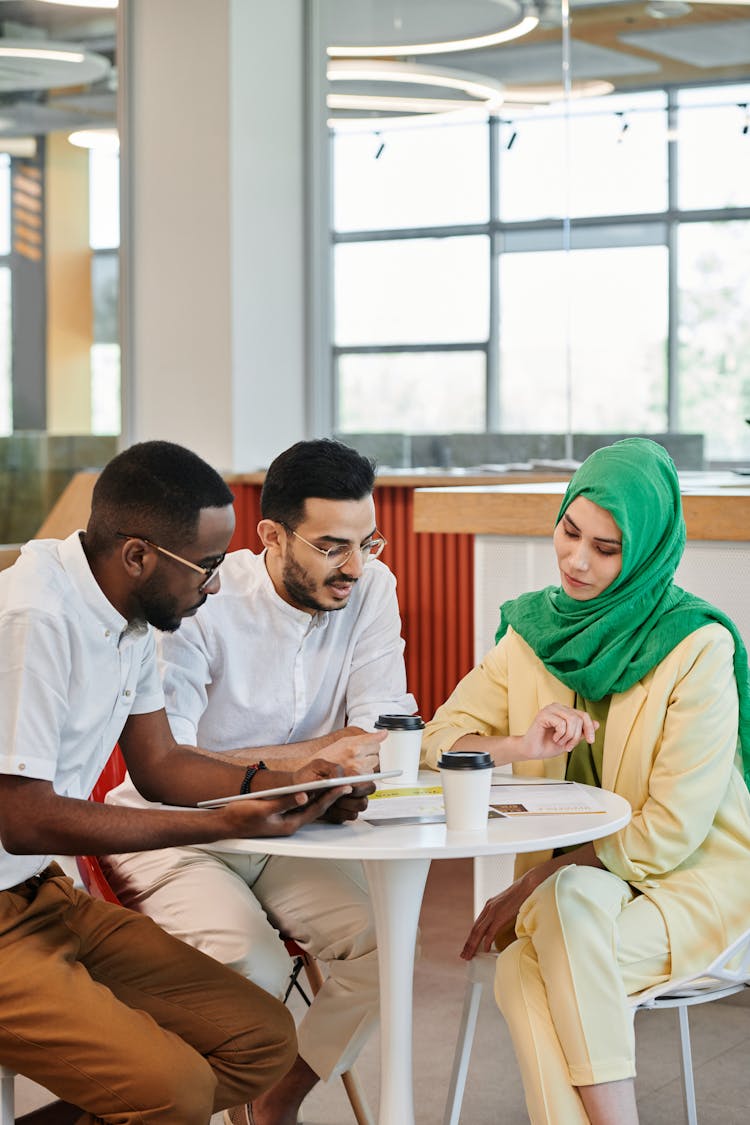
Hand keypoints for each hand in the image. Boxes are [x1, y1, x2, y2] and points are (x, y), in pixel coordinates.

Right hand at [215, 781, 351, 838]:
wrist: (225, 823)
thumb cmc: (241, 816)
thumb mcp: (263, 808)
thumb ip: (284, 802)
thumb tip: (304, 796)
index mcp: (289, 824)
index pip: (316, 809)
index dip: (331, 797)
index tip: (344, 787)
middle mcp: (290, 824)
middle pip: (316, 808)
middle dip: (332, 796)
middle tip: (348, 783)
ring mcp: (285, 820)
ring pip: (309, 807)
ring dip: (323, 796)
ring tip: (336, 784)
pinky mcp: (280, 815)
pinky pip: (300, 806)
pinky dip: (310, 796)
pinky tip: (315, 789)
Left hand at [292, 756, 375, 823]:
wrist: (295, 789)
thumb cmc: (307, 776)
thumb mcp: (318, 766)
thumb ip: (332, 769)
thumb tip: (340, 778)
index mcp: (350, 778)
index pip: (369, 786)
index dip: (362, 788)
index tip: (350, 788)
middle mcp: (351, 793)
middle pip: (364, 802)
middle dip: (351, 801)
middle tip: (337, 798)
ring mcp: (346, 805)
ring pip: (355, 812)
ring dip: (342, 808)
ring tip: (329, 801)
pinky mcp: (339, 815)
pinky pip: (343, 819)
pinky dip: (335, 815)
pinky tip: (326, 808)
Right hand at [319, 730, 386, 773]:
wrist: (314, 772)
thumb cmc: (326, 757)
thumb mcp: (344, 741)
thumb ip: (366, 737)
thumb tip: (383, 733)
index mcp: (354, 747)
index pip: (376, 744)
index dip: (370, 746)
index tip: (366, 747)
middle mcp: (357, 760)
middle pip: (376, 757)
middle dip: (368, 757)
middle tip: (355, 758)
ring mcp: (358, 773)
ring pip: (373, 768)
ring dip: (366, 768)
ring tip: (352, 767)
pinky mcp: (357, 783)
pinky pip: (368, 779)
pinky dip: (362, 777)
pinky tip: (352, 775)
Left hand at [461, 871, 538, 960]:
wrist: (529, 884)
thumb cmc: (522, 895)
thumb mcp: (507, 905)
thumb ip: (503, 914)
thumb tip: (503, 924)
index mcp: (489, 906)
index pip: (476, 925)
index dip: (471, 937)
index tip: (467, 947)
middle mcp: (488, 908)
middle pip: (474, 929)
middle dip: (468, 944)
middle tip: (463, 956)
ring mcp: (493, 911)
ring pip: (478, 931)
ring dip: (473, 945)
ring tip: (468, 956)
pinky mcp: (501, 915)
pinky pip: (491, 931)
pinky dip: (487, 941)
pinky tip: (485, 949)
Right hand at [519, 703, 598, 760]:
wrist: (532, 751)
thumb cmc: (548, 745)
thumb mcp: (570, 739)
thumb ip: (582, 731)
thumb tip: (597, 724)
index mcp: (564, 711)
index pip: (584, 715)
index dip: (590, 728)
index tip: (591, 741)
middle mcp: (558, 707)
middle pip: (579, 719)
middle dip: (576, 737)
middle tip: (568, 746)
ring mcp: (550, 709)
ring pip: (572, 720)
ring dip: (568, 737)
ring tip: (560, 742)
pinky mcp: (543, 714)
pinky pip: (561, 724)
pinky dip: (560, 735)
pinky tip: (554, 738)